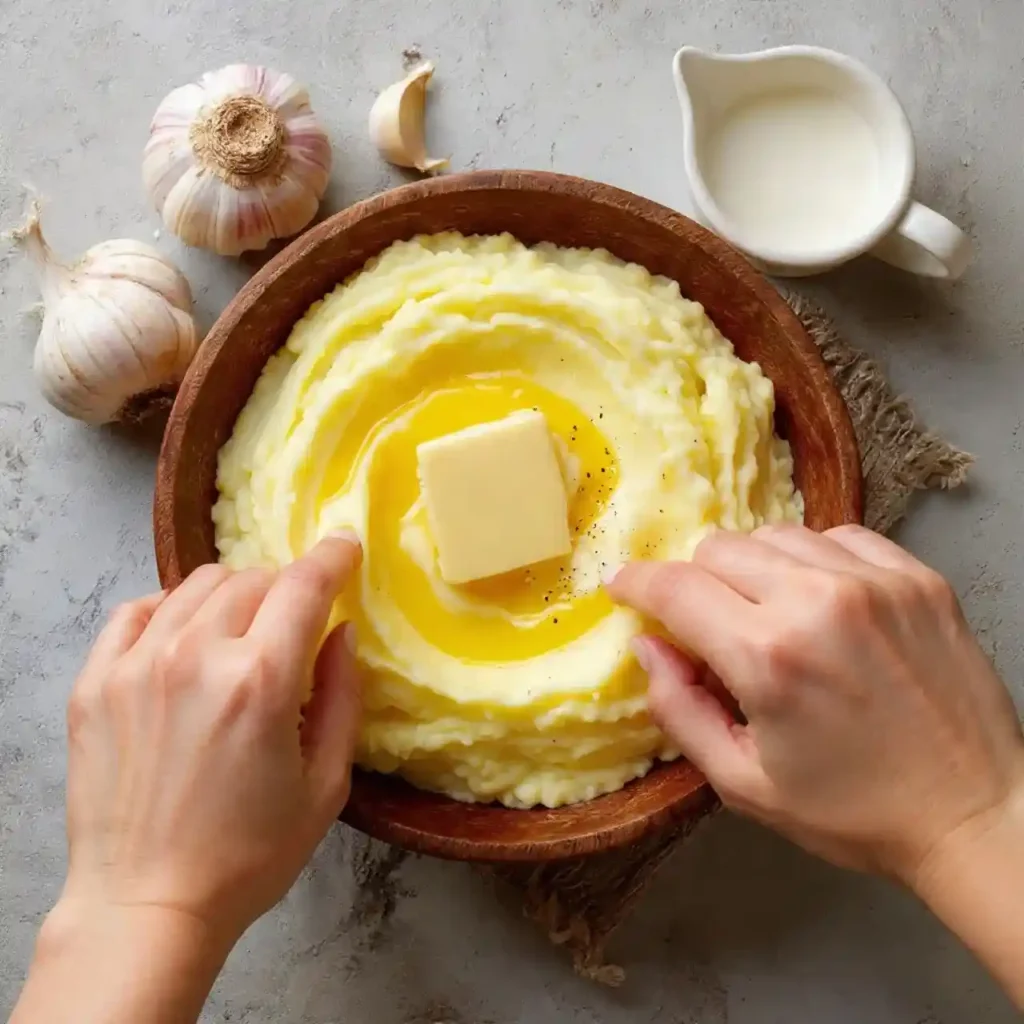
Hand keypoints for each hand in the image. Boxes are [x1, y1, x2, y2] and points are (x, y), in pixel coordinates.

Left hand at [59, 533, 362, 944]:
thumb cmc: (248, 855)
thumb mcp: (325, 784)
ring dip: (232, 595)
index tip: (345, 546)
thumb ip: (343, 696)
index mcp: (261, 681)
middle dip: (285, 587)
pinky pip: (136, 611)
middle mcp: (195, 656)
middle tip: (294, 619)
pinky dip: (169, 609)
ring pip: (195, 585)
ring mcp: (136, 666)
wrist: (146, 905)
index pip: (304, 585)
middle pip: (252, 579)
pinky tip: (183, 637)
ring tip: (241, 630)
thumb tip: (341, 632)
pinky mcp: (94, 683)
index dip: (333, 557)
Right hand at [606, 524, 1023, 883]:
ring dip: (752, 567)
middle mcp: (817, 600)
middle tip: (708, 623)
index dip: (635, 582)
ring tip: (767, 612)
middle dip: (695, 581)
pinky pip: (837, 535)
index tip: (622, 588)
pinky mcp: (917, 576)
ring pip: (775, 534)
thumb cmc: (854, 812)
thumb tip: (646, 647)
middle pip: (718, 547)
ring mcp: (874, 581)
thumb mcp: (744, 785)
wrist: (976, 814)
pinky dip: (812, 560)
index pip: (675, 587)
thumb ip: (680, 711)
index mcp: (767, 657)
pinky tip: (821, 601)